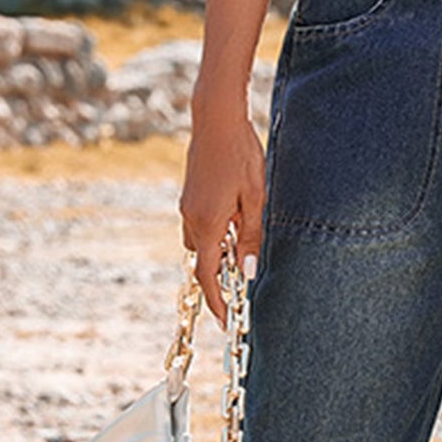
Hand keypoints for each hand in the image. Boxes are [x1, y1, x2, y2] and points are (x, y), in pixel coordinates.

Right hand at [179, 105, 265, 324]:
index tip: (228, 322)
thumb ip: (250, 236)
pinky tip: (234, 215)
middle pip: (203, 261)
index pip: (208, 277)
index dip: (217, 302)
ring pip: (201, 243)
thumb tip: (247, 273)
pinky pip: (199, 225)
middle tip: (243, 281)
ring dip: (219, 249)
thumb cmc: (240, 155)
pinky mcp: (189, 195)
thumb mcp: (254, 198)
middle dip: (220, 275)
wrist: (216, 119)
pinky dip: (215, 231)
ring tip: (244, 239)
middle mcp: (190, 219)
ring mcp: (186, 206)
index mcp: (206, 224)